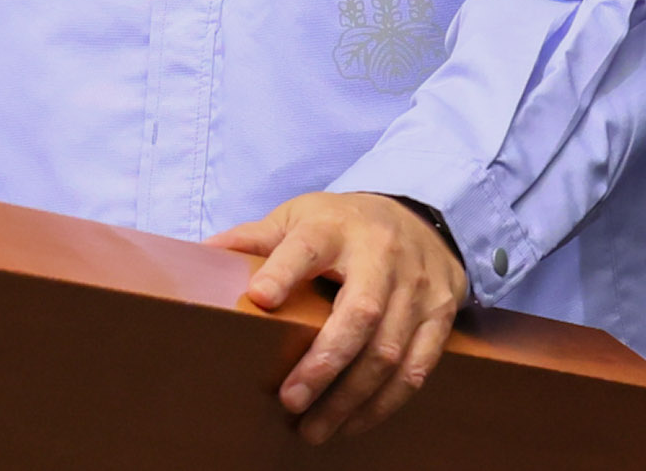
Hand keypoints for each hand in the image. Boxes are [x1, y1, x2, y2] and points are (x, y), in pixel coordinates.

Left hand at [209, 191, 468, 444]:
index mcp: (335, 227)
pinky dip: (385, 403)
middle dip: (324, 363)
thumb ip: (257, 238)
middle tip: (289, 401)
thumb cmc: (343, 224)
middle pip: (359, 313)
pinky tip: (354, 422)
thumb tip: (205, 256)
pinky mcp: (440, 314)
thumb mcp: (300, 216)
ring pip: (389, 351)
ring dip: (351, 399)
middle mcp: (381, 255)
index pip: (307, 247)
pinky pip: (417, 367)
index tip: (259, 298)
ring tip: (315, 429)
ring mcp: (416, 286)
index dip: (284, 271)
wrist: (418, 216)